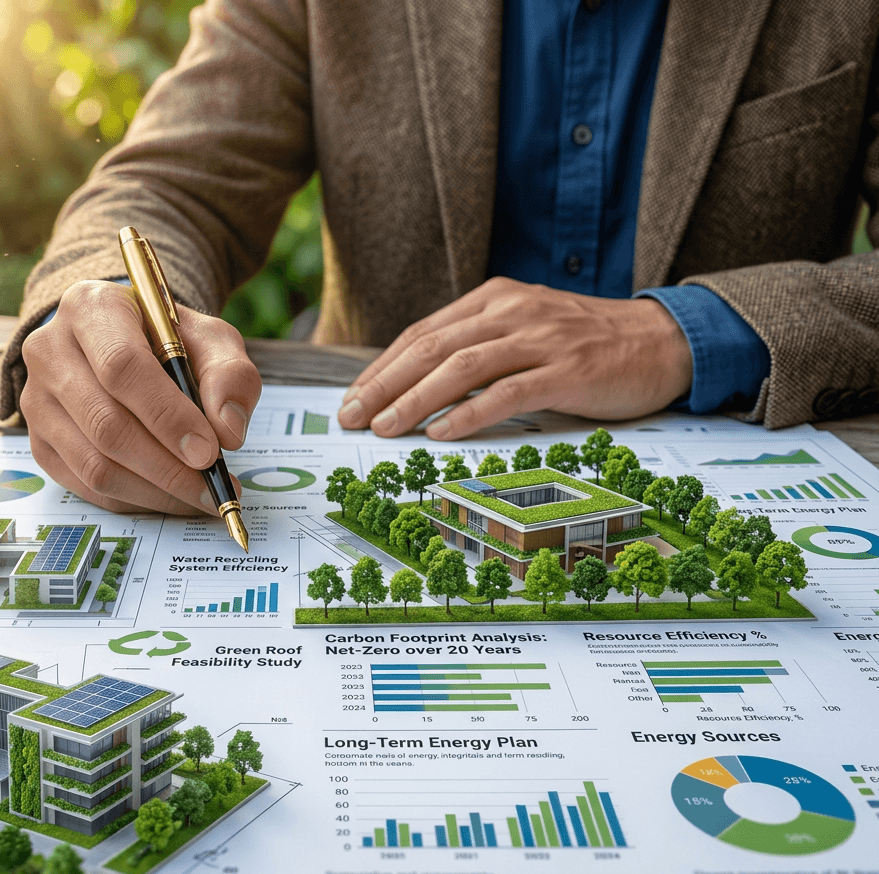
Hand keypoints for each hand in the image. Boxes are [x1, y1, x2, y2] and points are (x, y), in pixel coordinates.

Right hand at [20, 280, 260, 513]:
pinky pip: (86, 485)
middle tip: (210, 485)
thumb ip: (229, 375)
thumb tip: (227, 431)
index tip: (209, 450)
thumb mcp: (210, 339)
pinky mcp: (39, 442)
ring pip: (94, 464)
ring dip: (154, 490)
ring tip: (199, 496)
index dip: (168, 415)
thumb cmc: (169, 340)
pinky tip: (169, 495)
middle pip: (105, 423)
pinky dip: (134, 499)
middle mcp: (50, 351)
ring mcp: (37, 401)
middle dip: (166, 465)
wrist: (124, 344)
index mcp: (90, 308)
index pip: (121, 367)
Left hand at [336, 277, 691, 438]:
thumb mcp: (524, 329)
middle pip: (432, 348)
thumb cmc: (585, 344)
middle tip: (352, 418)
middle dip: (384, 385)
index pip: (422, 333)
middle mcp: (512, 310)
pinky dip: (470, 413)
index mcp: (494, 298)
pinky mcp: (568, 369)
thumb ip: (478, 347)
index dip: (382, 368)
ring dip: (416, 401)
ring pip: (462, 367)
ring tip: (385, 429)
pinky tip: (441, 433)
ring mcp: (541, 338)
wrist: (663, 340)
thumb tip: (417, 386)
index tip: (353, 399)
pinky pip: (509, 391)